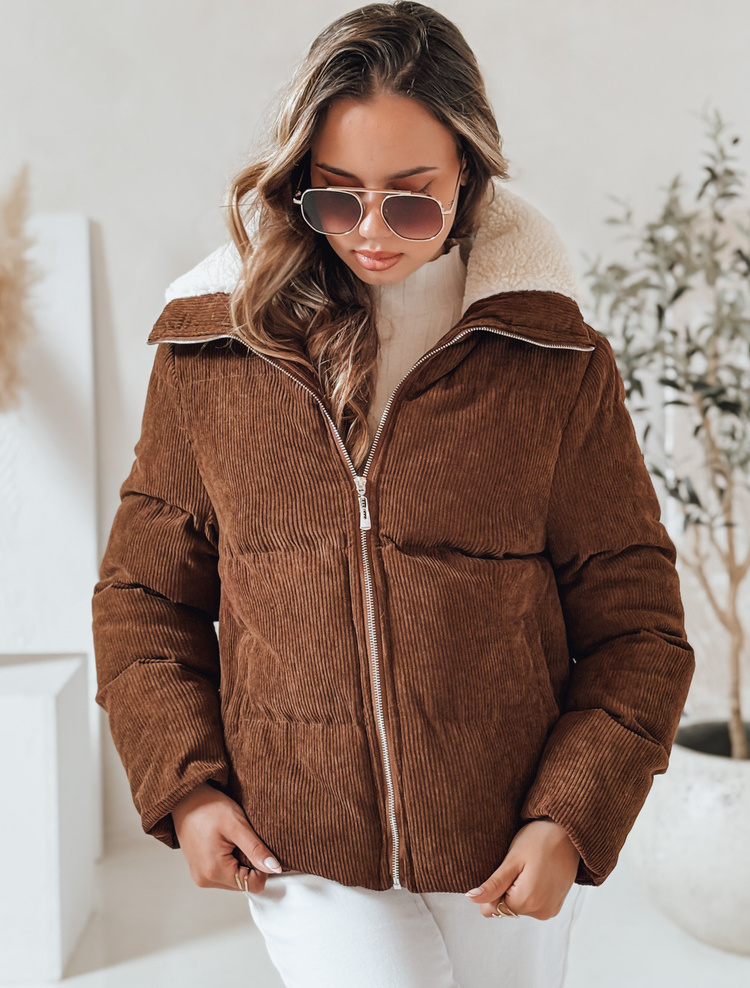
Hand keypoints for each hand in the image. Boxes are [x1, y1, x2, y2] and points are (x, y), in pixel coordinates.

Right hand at [171, 782, 282, 892]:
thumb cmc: (207, 807)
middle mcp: (205, 879)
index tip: (259, 847)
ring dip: (239, 862)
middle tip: (242, 840)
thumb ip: (256, 850)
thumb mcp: (237, 825)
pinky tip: (225, 843)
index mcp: (214, 871)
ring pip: (234, 879)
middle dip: (249, 864)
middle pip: (243, 884)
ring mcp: (200, 876)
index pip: (253, 885)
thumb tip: (274, 868)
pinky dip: (230, 861)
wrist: (185, 798)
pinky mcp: (199, 870)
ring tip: (232, 840)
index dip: (262, 867)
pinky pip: (223, 873)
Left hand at [465, 818, 580, 919]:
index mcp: (526, 902)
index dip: (492, 890)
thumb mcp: (512, 859)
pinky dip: (530, 891)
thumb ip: (493, 884)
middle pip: (506, 908)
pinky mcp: (555, 906)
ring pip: (518, 906)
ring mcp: (549, 911)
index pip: (491, 909)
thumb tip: (471, 898)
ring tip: (529, 868)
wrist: (569, 833)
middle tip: (518, 866)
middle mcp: (540, 912)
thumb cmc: (539, 839)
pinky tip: (537, 873)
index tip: (504, 870)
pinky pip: (532, 904)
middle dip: (506, 889)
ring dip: (518, 890)